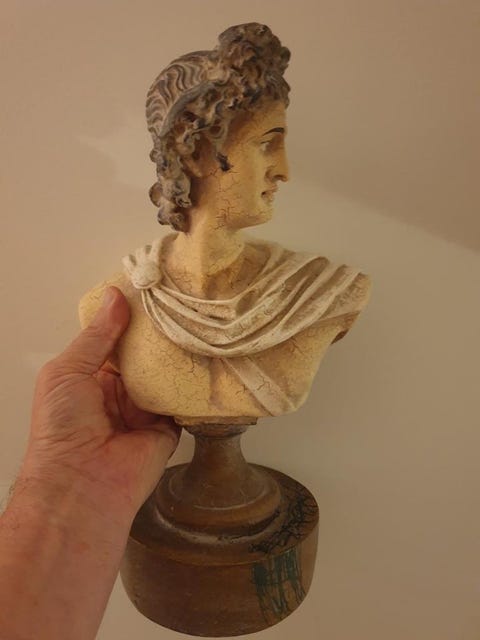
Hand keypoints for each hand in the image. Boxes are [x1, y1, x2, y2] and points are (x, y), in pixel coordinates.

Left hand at [19, 286, 179, 520]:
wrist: (82, 483)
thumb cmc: (62, 427)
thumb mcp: (68, 370)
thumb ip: (97, 336)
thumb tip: (115, 297)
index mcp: (92, 376)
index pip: (117, 339)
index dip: (132, 318)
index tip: (152, 291)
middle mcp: (120, 391)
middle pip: (146, 355)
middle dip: (160, 335)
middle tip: (181, 305)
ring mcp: (145, 409)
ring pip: (167, 375)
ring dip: (179, 357)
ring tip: (198, 325)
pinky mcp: (168, 427)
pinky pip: (184, 402)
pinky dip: (194, 386)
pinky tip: (208, 360)